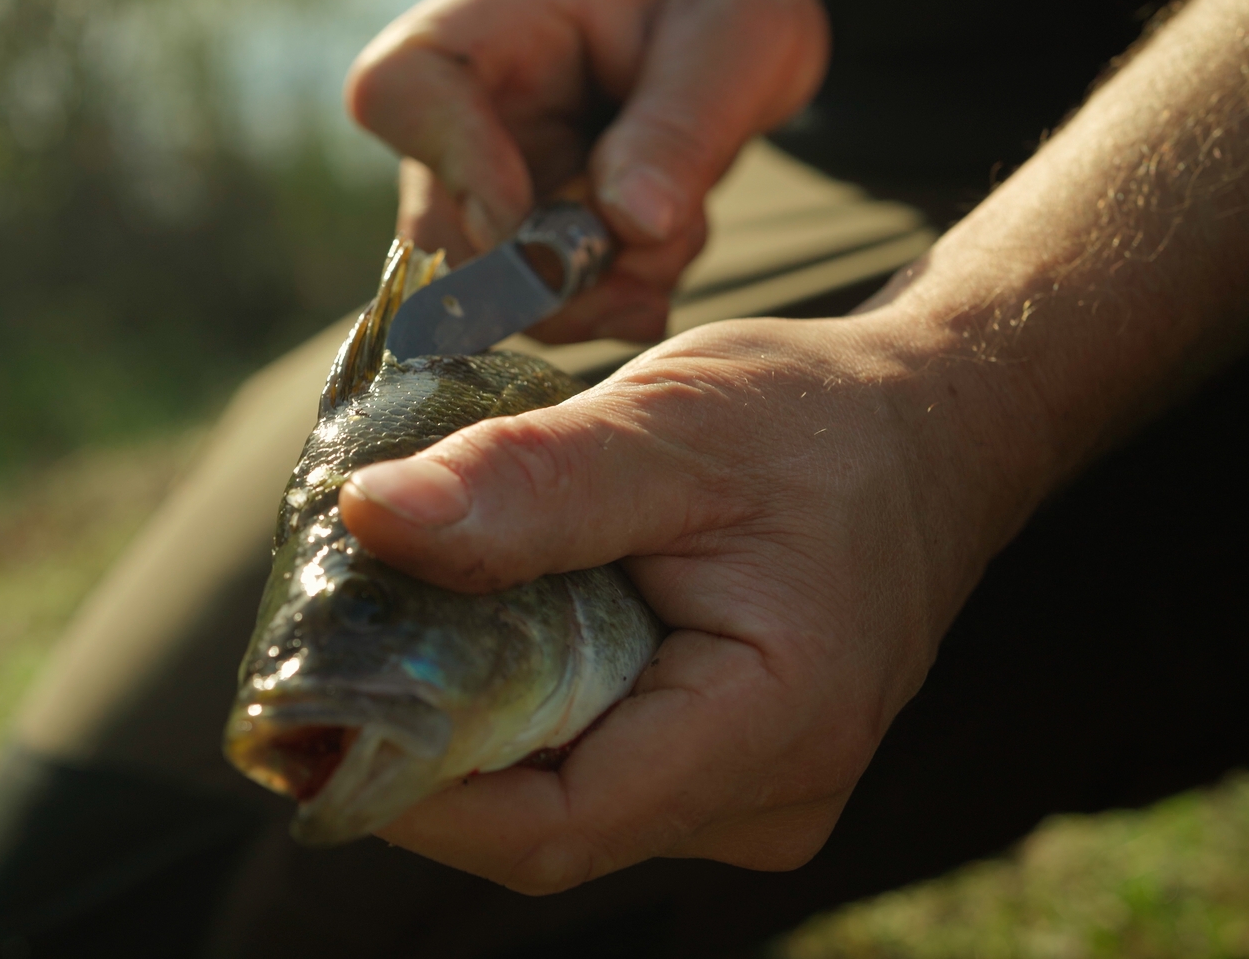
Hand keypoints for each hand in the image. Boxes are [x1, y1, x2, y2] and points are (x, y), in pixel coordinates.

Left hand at [337, 311, 1022, 891]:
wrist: (934, 432)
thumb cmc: (818, 421)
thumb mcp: (672, 423)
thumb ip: (528, 481)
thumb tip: (367, 516)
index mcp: (774, 730)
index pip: (555, 828)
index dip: (418, 790)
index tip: (315, 714)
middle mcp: (769, 801)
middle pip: (546, 824)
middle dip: (430, 748)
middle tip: (338, 645)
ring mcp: (752, 799)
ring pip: (562, 803)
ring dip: (474, 727)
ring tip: (412, 617)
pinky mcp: (729, 775)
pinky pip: (597, 772)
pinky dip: (526, 713)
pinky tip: (491, 630)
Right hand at [344, 0, 828, 343]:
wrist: (727, 2)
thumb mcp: (734, 36)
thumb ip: (682, 129)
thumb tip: (631, 225)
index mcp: (497, 17)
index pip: (399, 89)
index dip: (450, 165)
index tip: (534, 216)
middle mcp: (472, 103)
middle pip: (441, 222)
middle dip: (549, 273)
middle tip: (655, 261)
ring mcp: (489, 171)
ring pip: (493, 283)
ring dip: (595, 291)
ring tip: (682, 232)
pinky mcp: (522, 226)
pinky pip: (542, 299)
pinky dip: (612, 298)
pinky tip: (668, 246)